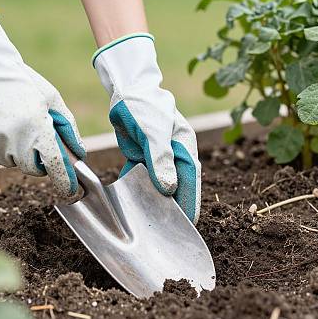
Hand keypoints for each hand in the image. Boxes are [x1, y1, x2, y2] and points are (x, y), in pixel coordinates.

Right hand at [0, 14, 85, 197]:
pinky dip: (2, 146)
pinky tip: (0, 124)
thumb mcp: (53, 100)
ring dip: (20, 151)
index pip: (54, 165)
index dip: (65, 181)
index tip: (72, 191)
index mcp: (36, 127)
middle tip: (37, 136)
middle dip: (40, 159)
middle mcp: (14, 140)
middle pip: (33, 168)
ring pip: (14, 162)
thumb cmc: (25, 83)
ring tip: (16, 123)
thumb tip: (79, 154)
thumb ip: (68, 129)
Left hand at [93, 34, 200, 222]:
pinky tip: (130, 202)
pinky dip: (136, 187)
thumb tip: (169, 188)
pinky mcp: (142, 154)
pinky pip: (140, 175)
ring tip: (149, 222)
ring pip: (157, 182)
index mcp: (185, 146)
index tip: (186, 225)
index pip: (190, 179)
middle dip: (172, 206)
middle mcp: (174, 153)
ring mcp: (158, 154)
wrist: (126, 89)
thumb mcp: (153, 132)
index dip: (189, 202)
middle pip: (176, 184)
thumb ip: (161, 159)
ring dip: (153, 198)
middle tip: (166, 229)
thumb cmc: (144, 106)